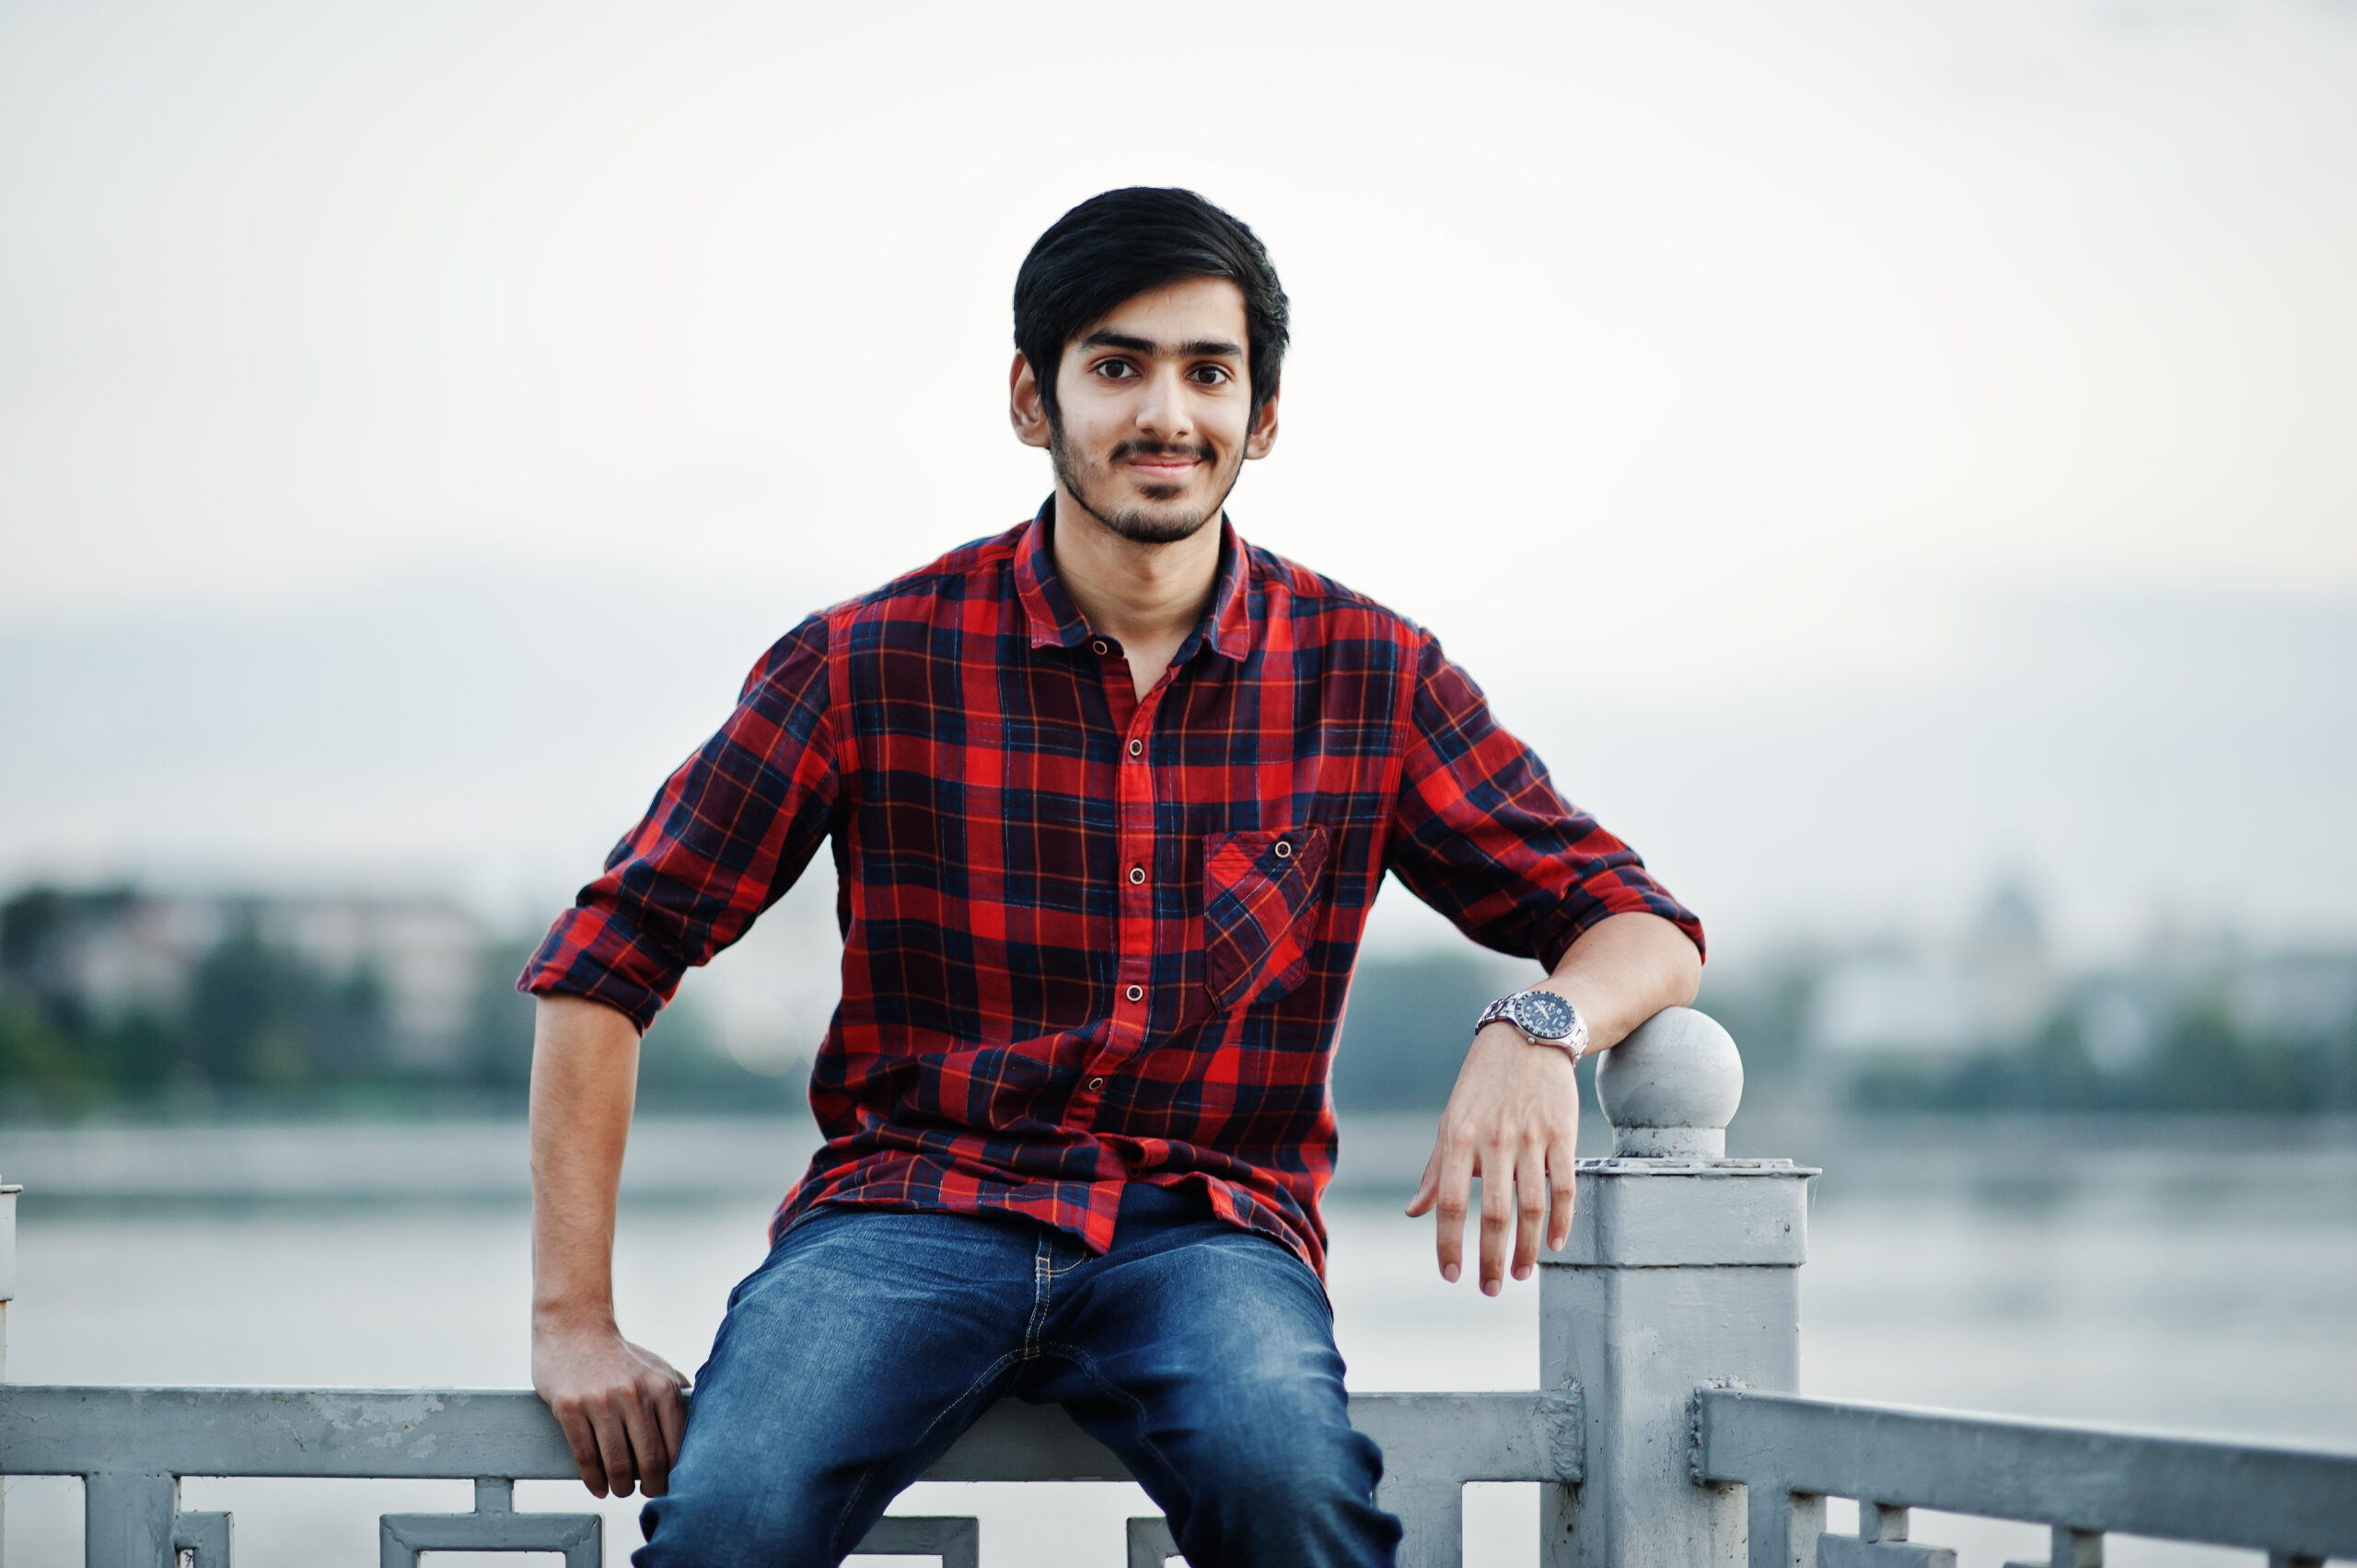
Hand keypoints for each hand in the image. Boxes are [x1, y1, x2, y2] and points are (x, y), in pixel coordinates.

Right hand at [532, 1315, 689, 1497]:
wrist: (575, 1328)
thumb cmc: (619, 1355)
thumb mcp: (656, 1367)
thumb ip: (677, 1393)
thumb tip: (700, 1420)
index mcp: (661, 1387)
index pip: (676, 1444)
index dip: (673, 1473)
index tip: (669, 1484)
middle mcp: (634, 1394)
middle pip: (649, 1460)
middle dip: (650, 1486)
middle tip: (646, 1492)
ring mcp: (600, 1402)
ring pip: (617, 1463)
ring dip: (621, 1487)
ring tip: (621, 1490)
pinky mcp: (570, 1407)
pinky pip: (585, 1456)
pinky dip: (594, 1479)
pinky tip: (599, 1487)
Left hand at [1405, 1021, 1578, 1293]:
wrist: (1527, 1037)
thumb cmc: (1481, 1086)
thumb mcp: (1450, 1122)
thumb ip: (1436, 1171)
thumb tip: (1413, 1213)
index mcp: (1460, 1139)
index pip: (1453, 1203)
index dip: (1450, 1243)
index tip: (1451, 1276)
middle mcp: (1495, 1140)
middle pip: (1496, 1214)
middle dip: (1492, 1259)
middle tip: (1491, 1290)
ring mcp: (1531, 1138)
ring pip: (1533, 1207)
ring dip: (1527, 1249)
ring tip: (1521, 1275)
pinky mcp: (1562, 1134)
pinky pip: (1565, 1186)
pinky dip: (1562, 1221)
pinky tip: (1554, 1245)